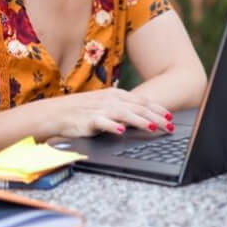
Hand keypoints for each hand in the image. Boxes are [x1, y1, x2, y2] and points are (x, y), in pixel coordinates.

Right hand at [52, 87, 173, 137]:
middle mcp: (111, 100)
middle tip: (170, 126)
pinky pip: (103, 122)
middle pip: (138, 108)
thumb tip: (144, 116)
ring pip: (125, 114)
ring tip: (152, 127)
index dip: (158, 109)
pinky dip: (113, 126)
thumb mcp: (106, 105)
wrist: (56, 112)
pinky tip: (121, 131)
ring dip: (140, 120)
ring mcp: (100, 109)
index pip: (142, 101)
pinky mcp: (89, 120)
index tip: (170, 116)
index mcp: (117, 95)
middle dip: (156, 117)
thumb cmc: (82, 110)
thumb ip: (123, 109)